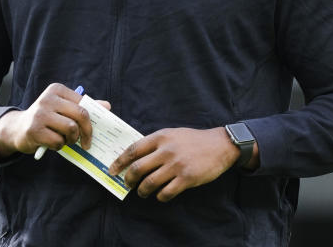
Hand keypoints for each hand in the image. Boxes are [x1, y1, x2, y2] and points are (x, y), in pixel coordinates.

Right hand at [0, 83, 109, 158]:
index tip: (92, 131)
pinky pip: (58, 141)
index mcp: (56, 90)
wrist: (18, 129)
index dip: (92, 120)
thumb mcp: (63, 109)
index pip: (84, 103)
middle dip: (87, 132)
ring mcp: (40, 114)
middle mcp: (47, 99)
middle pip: (80, 115)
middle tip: (86, 142)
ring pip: (71, 129)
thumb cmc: (46, 119)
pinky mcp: (34, 130)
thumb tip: (107, 106)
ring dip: (71, 140)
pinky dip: (59, 146)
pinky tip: (53, 143)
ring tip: (66, 140)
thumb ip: (83, 107)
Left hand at [108, 127, 240, 201]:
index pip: (133, 149)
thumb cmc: (193, 140)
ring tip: (142, 192)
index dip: (120, 161)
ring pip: (149, 183)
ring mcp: (176, 165)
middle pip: (138, 168)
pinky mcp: (187, 178)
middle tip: (127, 184)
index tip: (112, 169)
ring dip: (142, 191)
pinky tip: (161, 195)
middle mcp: (167, 151)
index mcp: (161, 137)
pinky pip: (166, 193)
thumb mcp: (173, 134)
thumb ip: (156, 143)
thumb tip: (135, 156)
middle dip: (128, 179)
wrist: (219, 145)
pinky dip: (160, 196)